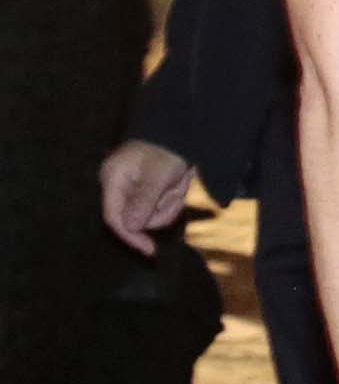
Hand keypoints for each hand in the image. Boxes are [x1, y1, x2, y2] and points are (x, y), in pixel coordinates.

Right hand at [100, 138, 191, 255]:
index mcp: (113, 179)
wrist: (178, 133)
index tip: (150, 250)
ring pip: (151, 215)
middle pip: (136, 220)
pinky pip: (158, 208)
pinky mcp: (144, 192)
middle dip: (161, 211)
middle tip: (178, 191)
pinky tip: (178, 185)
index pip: (113, 217)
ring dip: (170, 204)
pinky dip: (171, 200)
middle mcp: (118, 186)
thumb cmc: (166, 151)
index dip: (130, 236)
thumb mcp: (157, 176)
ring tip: (180, 183)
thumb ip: (143, 202)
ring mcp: (131, 189)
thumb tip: (130, 227)